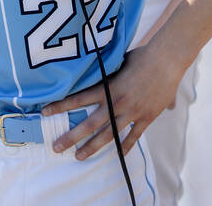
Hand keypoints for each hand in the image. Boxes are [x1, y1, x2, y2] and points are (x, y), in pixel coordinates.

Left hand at [43, 44, 184, 159]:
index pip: (78, 99)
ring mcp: (132, 112)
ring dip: (92, 147)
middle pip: (89, 124)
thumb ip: (109, 70)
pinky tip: (117, 155)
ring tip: (79, 156)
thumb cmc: (142, 55)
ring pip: (108, 135)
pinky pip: (134, 136)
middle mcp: (116, 103)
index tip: (45, 112)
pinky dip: (125, 146)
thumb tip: (97, 66)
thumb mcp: (119, 61)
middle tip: (56, 147)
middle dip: (71, 136)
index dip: (60, 106)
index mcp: (107, 87)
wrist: (166, 61)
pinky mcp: (146, 117)